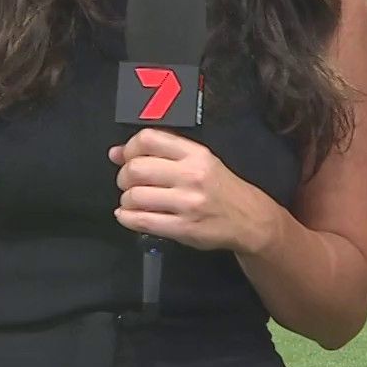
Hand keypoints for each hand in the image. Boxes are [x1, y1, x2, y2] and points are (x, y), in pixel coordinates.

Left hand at [110, 129, 276, 253]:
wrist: (249, 219)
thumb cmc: (221, 189)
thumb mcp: (199, 161)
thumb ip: (162, 154)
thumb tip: (117, 152)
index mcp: (195, 154)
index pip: (149, 139)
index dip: (129, 148)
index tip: (126, 157)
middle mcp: (191, 175)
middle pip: (136, 168)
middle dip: (124, 176)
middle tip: (128, 182)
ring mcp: (187, 203)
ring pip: (135, 196)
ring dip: (126, 200)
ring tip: (133, 201)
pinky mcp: (183, 228)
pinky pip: (142, 220)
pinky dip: (127, 218)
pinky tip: (128, 216)